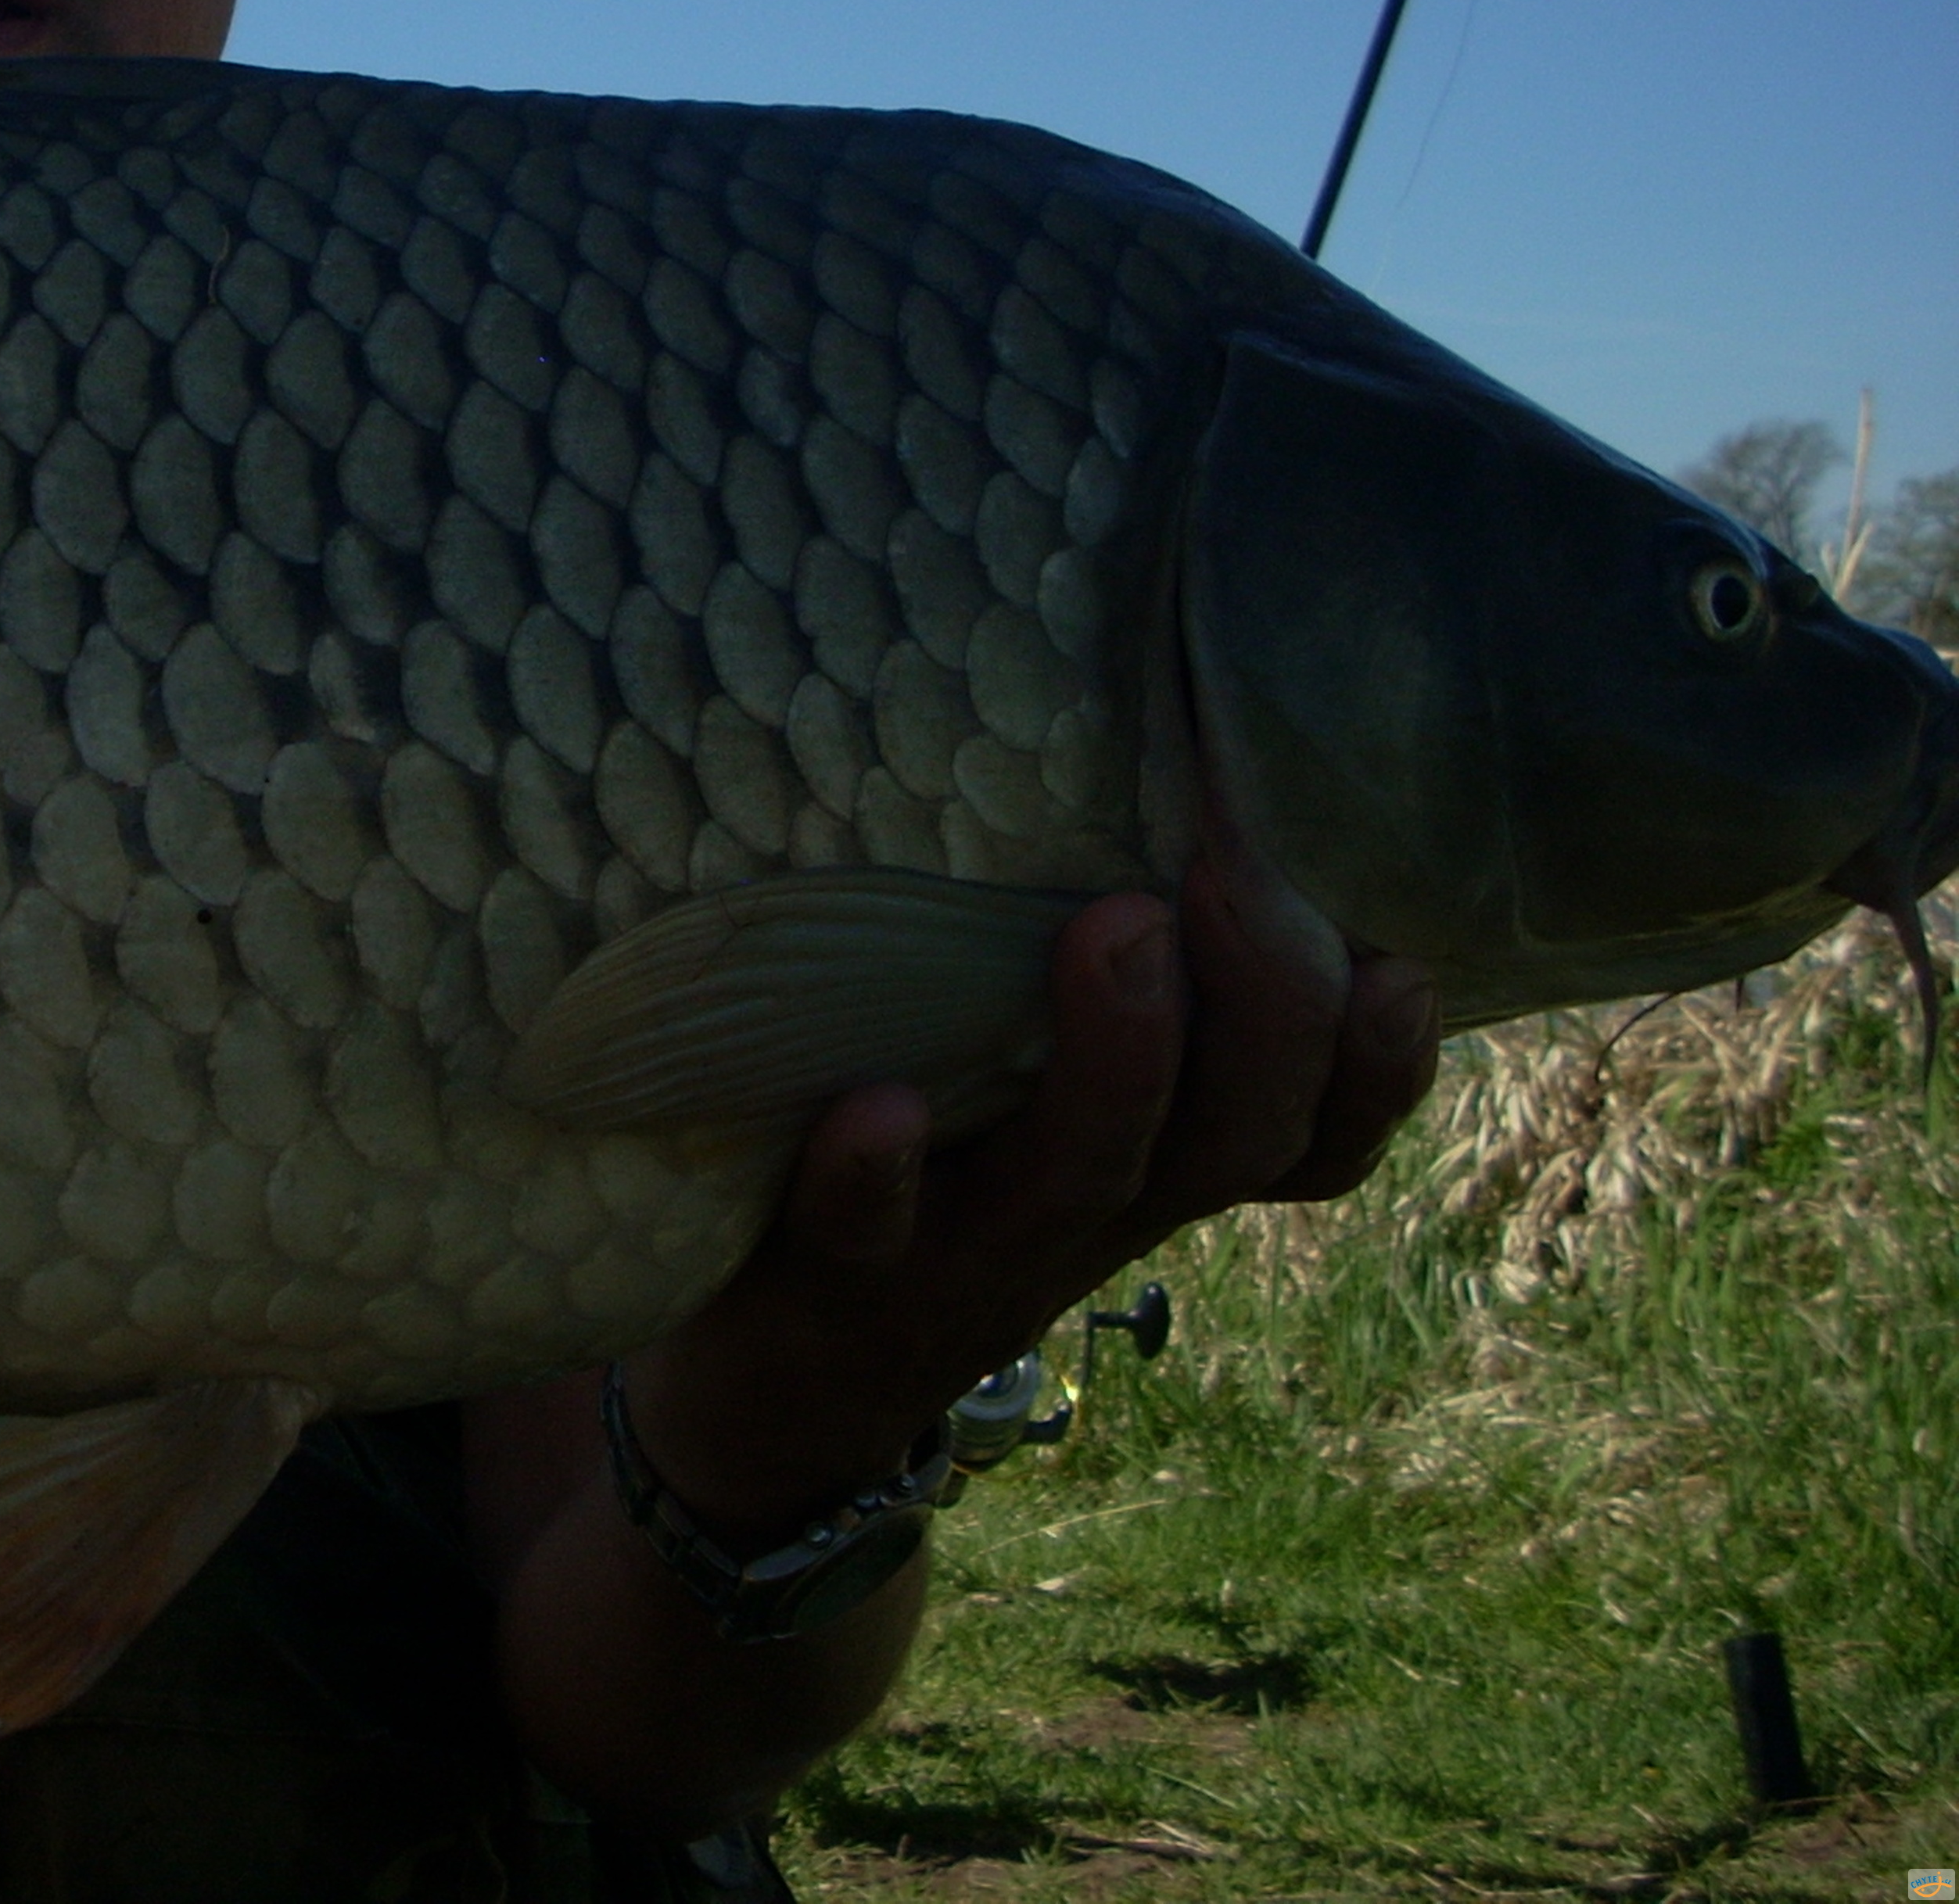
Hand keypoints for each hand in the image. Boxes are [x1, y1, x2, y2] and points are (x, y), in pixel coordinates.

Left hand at [621, 864, 1440, 1540]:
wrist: (783, 1393)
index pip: (1315, 1129)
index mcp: (1157, 1160)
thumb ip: (1116, 990)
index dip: (1379, 1067)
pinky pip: (863, 1232)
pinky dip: (873, 1173)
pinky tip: (876, 1107)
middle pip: (1231, 1134)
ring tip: (1116, 928)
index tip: (1403, 964)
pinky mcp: (833, 1272)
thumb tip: (1168, 792)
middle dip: (1267, 1011)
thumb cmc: (932, 1182)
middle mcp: (1089, 1209)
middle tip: (1243, 878)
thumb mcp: (1040, 1097)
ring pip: (1081, 1173)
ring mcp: (965, 1247)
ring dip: (1115, 1057)